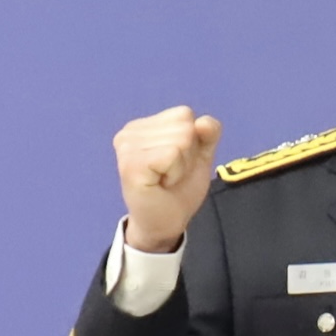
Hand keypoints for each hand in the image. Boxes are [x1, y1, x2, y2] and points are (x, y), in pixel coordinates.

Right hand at [113, 106, 222, 253]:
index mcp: (142, 126)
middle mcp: (129, 132)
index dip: (192, 140)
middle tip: (170, 173)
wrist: (166, 222)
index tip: (177, 161)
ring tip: (165, 178)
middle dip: (187, 154)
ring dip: (181, 165)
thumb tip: (203, 122)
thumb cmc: (179, 188)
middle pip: (184, 126)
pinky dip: (176, 172)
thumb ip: (208, 133)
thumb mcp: (201, 154)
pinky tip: (161, 183)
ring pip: (180, 140)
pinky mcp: (131, 164)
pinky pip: (172, 154)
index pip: (184, 114)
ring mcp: (127, 148)